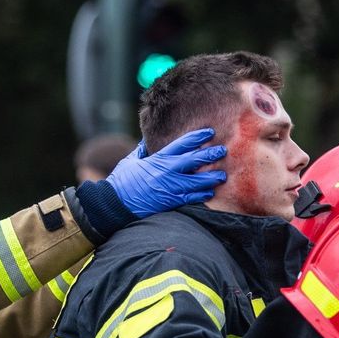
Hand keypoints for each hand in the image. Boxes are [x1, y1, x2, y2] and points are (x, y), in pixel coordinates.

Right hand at [105, 128, 226, 217]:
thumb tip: (147, 140)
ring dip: (211, 177)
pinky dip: (202, 195)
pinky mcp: (170, 202)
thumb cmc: (121, 182)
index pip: (182, 144)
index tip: (210, 133)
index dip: (198, 137)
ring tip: (222, 175)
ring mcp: (170, 188)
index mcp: (158, 159)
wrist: (115, 204)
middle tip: (223, 151)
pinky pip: (191, 198)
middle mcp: (167, 172)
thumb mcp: (131, 161)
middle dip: (210, 154)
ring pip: (197, 181)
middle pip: (194, 160)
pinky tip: (210, 192)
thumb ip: (142, 151)